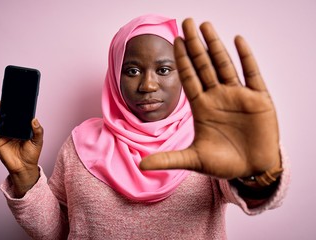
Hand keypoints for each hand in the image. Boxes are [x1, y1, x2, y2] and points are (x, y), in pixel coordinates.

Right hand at [0, 99, 42, 195]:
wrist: (25, 167)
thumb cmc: (32, 154)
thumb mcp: (38, 141)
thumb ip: (38, 130)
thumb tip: (34, 120)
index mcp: (21, 127)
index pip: (16, 116)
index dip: (14, 108)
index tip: (12, 100)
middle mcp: (12, 129)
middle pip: (5, 117)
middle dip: (1, 109)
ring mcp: (4, 135)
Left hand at [140, 19, 280, 178]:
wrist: (252, 171)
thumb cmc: (224, 164)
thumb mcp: (194, 160)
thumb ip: (168, 159)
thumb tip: (141, 165)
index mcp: (202, 107)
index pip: (189, 78)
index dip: (182, 60)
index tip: (174, 41)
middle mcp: (218, 97)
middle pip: (204, 66)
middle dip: (195, 45)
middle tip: (186, 23)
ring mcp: (238, 96)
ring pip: (224, 65)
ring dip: (215, 45)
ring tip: (205, 26)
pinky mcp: (258, 99)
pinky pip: (251, 73)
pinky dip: (245, 57)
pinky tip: (237, 40)